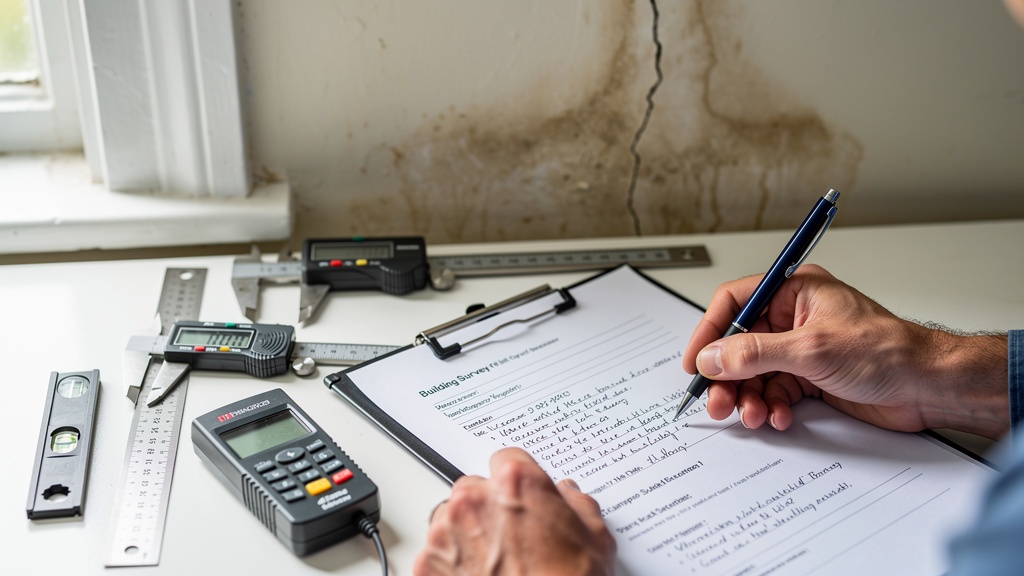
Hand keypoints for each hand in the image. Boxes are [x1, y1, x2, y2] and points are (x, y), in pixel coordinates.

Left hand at [413, 447, 615, 575]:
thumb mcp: (595, 538)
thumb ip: (576, 505)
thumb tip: (568, 496)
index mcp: (515, 483)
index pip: (506, 460)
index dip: (517, 482)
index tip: (521, 497)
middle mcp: (474, 501)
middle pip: (473, 488)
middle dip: (489, 506)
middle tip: (511, 536)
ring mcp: (446, 533)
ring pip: (449, 518)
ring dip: (466, 532)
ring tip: (494, 561)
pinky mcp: (427, 565)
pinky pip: (435, 552)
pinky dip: (450, 563)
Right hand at [682, 264, 1008, 438]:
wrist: (928, 387)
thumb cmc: (888, 351)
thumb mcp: (810, 349)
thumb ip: (754, 353)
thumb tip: (714, 357)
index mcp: (793, 291)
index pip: (734, 302)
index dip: (710, 331)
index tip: (696, 360)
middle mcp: (794, 317)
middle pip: (740, 344)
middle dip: (727, 376)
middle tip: (718, 400)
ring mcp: (801, 348)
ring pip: (754, 373)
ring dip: (748, 396)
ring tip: (750, 414)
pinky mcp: (810, 377)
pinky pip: (774, 391)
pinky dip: (771, 406)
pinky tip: (778, 415)